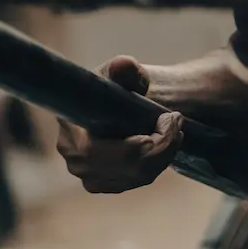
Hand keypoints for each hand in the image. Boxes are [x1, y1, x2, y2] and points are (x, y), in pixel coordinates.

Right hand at [56, 56, 183, 192]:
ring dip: (163, 153)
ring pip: (136, 176)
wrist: (120, 103)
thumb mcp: (125, 74)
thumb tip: (122, 64)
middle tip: (176, 122)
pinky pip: (137, 180)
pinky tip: (162, 143)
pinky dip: (157, 163)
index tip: (169, 116)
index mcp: (71, 127)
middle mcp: (72, 155)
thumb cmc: (121, 86)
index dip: (142, 141)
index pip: (102, 151)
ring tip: (172, 129)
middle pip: (127, 167)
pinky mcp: (101, 183)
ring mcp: (85, 174)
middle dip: (162, 146)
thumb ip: (125, 69)